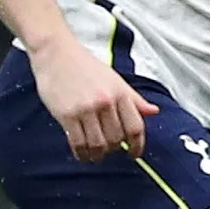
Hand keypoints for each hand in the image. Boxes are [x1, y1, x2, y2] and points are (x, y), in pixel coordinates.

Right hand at [33, 36, 157, 161]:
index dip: (137, 145)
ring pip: (98, 144)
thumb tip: (154, 111)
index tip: (134, 154)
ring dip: (98, 155)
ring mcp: (86, 109)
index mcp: (120, 93)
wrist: (55, 53)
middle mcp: (105, 101)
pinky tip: (82, 153)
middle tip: (109, 149)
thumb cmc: (84, 66)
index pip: (135, 127)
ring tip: (95, 154)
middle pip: (116, 139)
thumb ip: (134, 99)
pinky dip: (82, 153)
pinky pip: (78, 143)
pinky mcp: (67, 115)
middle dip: (114, 149)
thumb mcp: (115, 80)